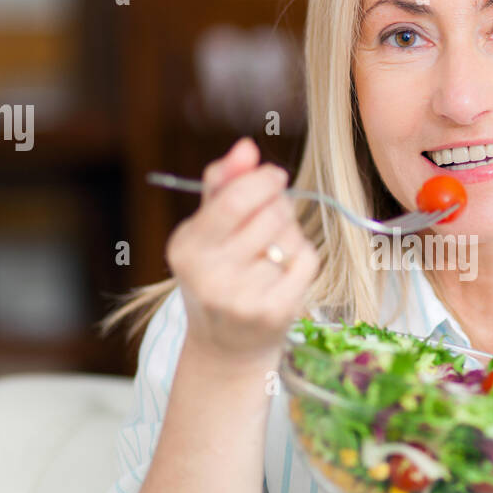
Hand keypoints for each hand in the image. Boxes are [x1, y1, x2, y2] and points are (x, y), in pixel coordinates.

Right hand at [166, 137, 319, 365]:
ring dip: (289, 236)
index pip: (236, 198)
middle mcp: (209, 276)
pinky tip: (284, 273)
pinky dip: (302, 259)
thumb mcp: (206, 229)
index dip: (264, 180)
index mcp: (186, 248)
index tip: (275, 176)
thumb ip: (222, 183)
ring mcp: (241, 298)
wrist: (226, 346)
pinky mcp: (274, 313)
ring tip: (270, 255)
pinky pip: (306, 260)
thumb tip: (246, 146)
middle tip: (268, 224)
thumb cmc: (218, 275)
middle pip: (271, 214)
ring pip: (290, 236)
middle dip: (278, 209)